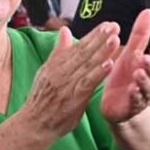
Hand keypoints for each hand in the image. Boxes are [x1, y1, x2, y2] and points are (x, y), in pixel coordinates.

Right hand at [21, 23, 120, 137]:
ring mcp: (66, 84)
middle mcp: (61, 71)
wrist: (34, 124)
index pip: (78, 46)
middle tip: (115, 26)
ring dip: (102, 52)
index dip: (93, 35)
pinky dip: (98, 73)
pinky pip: (87, 83)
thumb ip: (58, 52)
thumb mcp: (46, 71)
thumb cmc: (41, 100)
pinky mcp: (72, 97)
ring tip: (115, 40)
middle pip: (84, 52)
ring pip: (86, 65)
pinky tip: (109, 64)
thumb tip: (64, 30)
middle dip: (100, 38)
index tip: (107, 24)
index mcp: (56, 64)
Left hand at [101, 9, 149, 123]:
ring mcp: (144, 96)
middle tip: (145, 58)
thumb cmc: (125, 77)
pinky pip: (136, 102)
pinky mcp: (132, 107)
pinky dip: (135, 96)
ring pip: (149, 89)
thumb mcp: (131, 54)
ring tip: (138, 73)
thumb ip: (140, 35)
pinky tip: (131, 89)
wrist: (115, 105)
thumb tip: (148, 10)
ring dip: (144, 80)